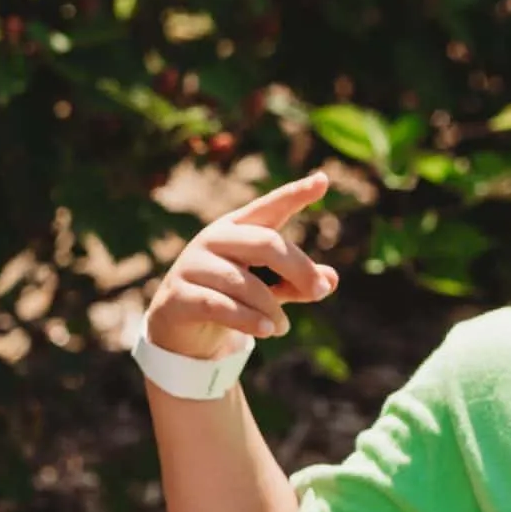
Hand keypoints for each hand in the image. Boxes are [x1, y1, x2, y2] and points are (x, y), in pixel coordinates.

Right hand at [144, 170, 339, 360]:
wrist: (179, 325)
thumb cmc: (231, 296)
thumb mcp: (267, 286)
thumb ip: (296, 282)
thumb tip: (331, 281)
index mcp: (238, 227)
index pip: (270, 207)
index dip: (295, 194)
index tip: (323, 180)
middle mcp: (215, 238)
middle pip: (265, 243)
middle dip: (298, 268)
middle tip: (320, 291)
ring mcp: (193, 265)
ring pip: (243, 282)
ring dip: (271, 308)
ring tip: (282, 327)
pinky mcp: (179, 295)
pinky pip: (220, 306)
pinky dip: (248, 319)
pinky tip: (266, 331)